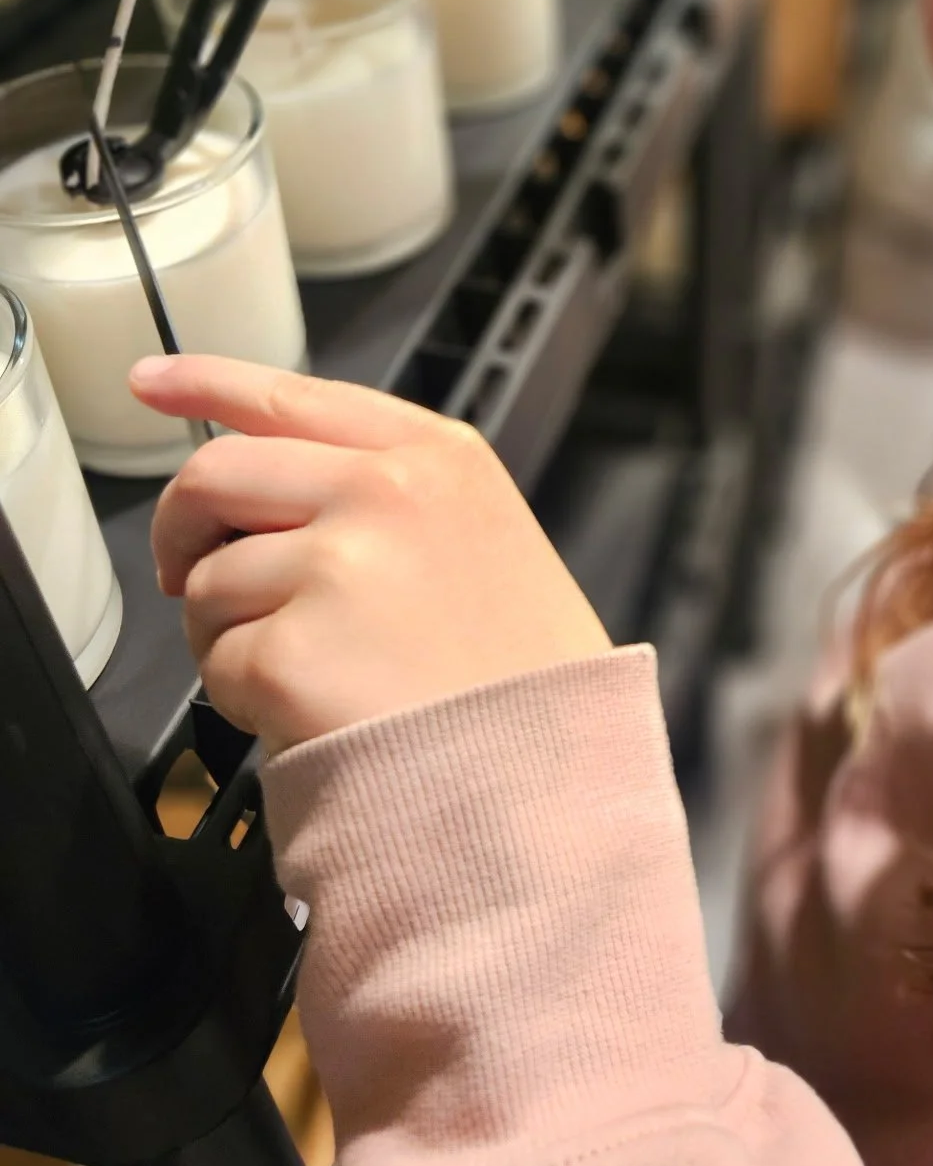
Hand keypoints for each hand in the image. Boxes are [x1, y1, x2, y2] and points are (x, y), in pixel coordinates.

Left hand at [132, 356, 610, 754]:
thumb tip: (272, 491)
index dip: (207, 383)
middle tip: (191, 577)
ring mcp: (337, 567)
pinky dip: (242, 696)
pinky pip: (217, 661)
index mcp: (436, 457)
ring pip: (211, 578)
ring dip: (229, 631)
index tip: (153, 382)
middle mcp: (384, 492)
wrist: (545, 783)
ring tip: (308, 673)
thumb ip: (391, 490)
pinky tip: (309, 712)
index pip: (294, 395)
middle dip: (183, 527)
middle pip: (219, 473)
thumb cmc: (521, 676)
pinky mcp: (292, 651)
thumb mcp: (485, 535)